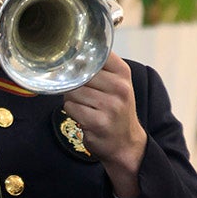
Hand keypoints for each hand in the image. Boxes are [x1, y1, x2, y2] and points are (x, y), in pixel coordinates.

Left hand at [64, 51, 146, 196]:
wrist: (125, 143)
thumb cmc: (117, 110)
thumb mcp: (116, 84)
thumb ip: (98, 68)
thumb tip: (71, 55)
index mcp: (123, 72)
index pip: (94, 54)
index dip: (80, 60)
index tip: (79, 68)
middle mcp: (119, 87)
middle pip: (78, 74)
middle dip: (74, 83)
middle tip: (83, 94)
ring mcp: (110, 105)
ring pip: (72, 91)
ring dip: (72, 99)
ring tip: (84, 106)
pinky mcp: (98, 122)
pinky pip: (70, 107)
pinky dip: (72, 111)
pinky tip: (83, 116)